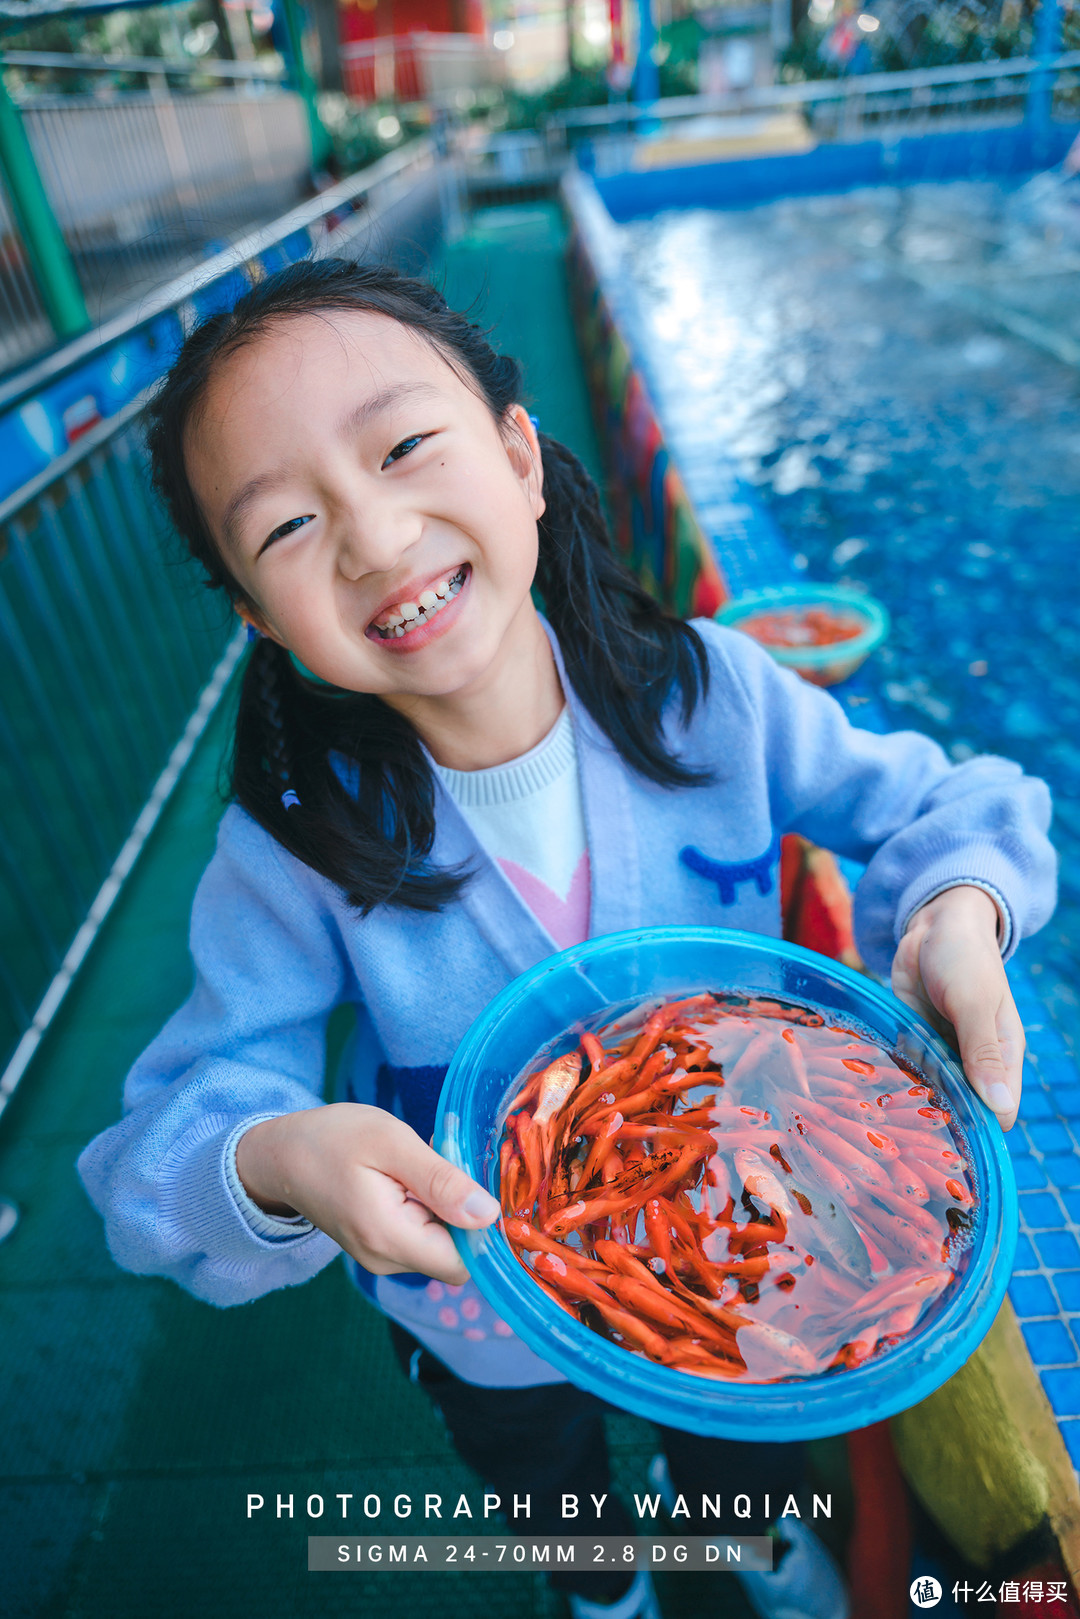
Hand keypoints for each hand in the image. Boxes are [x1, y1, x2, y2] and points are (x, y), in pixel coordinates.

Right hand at [234, 1103, 499, 1282]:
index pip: (465, 1262)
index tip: (472, 1180)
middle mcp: (386, 1260)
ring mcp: (381, 1257)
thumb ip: (440, 1180)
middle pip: (456, 1252)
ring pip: (441, 1242)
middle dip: (462, 1208)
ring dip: (444, 1204)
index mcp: (389, 1238)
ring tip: (417, 1162)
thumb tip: (489, 1215)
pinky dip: (427, 1206)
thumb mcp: (390, 1142)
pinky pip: (422, 1235)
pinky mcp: (380, 1247)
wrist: (278, 1155)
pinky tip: (409, 1175)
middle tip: (440, 1158)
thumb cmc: (331, 1139)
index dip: (481, 1227)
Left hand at [891, 885, 1022, 1128]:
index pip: (1000, 1109)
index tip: (951, 1141)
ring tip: (884, 1112)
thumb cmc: (965, 957)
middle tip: (907, 1129)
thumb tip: (1000, 1107)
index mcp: (1003, 1054)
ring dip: (912, 1095)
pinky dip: (896, 1072)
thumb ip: (982, 1051)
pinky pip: (908, 1065)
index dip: (981, 1128)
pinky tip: (874, 1084)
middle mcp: (975, 1058)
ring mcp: (944, 1049)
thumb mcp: (974, 1001)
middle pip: (963, 1105)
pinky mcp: (916, 1037)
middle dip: (939, 1116)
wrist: (935, 923)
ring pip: (932, 1088)